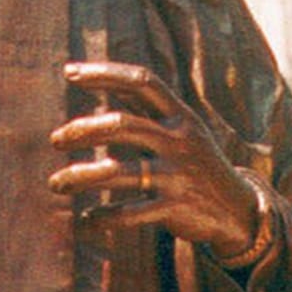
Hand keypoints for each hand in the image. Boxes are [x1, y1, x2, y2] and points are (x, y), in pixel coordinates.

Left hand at [49, 61, 260, 258]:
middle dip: (83, 130)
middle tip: (55, 140)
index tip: (70, 72)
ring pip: (120, 172)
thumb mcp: (179, 128)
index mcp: (180, 116)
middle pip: (123, 126)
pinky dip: (103, 216)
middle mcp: (180, 141)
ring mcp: (178, 175)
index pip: (142, 81)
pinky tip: (86, 219)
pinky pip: (130, 213)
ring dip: (81, 176)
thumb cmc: (194, 160)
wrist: (237, 209)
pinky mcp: (175, 208)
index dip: (106, 73)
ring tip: (56, 182)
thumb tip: (94, 76)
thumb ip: (142, 107)